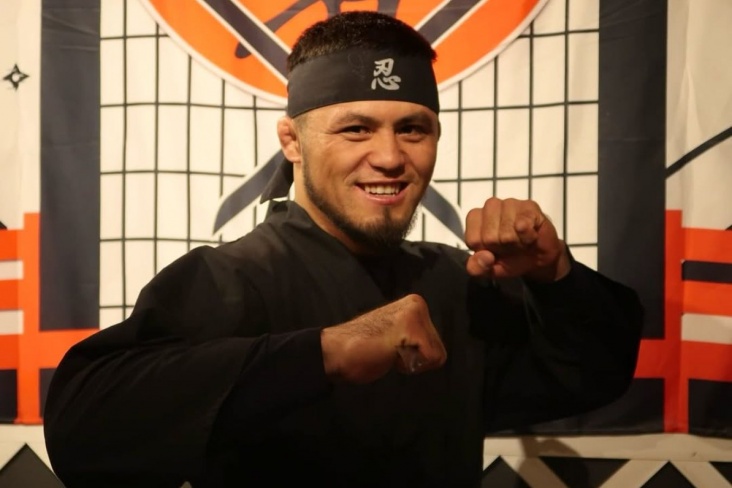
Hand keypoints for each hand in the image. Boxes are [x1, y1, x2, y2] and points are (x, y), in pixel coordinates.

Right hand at [321, 294, 446, 383]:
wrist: (335, 352)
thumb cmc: (362, 349)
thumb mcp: (396, 335)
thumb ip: (414, 337)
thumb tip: (432, 349)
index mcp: (415, 304)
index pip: (435, 343)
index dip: (415, 355)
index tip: (391, 347)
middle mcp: (417, 304)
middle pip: (438, 349)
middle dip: (415, 359)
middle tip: (388, 350)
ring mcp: (414, 314)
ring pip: (436, 355)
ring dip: (411, 362)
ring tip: (388, 351)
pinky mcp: (410, 328)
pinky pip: (430, 358)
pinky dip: (410, 365)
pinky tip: (389, 354)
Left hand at [464, 197, 569, 281]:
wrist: (537, 258)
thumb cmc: (510, 258)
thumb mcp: (489, 269)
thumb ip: (477, 268)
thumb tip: (485, 257)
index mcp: (474, 218)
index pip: (473, 239)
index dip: (485, 251)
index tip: (493, 249)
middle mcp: (490, 206)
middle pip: (489, 237)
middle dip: (501, 248)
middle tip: (509, 245)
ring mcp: (510, 203)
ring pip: (507, 233)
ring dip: (516, 243)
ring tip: (520, 240)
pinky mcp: (529, 206)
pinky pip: (523, 227)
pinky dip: (528, 238)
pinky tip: (530, 235)